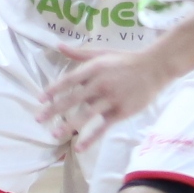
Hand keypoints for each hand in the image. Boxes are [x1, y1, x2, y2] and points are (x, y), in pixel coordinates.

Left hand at [41, 44, 169, 147]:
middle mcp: (100, 84)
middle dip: (54, 110)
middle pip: (73, 99)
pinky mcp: (121, 112)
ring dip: (69, 125)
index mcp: (94, 68)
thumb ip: (79, 54)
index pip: (69, 81)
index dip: (54, 90)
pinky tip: (80, 147)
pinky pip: (103, 127)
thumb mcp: (102, 53)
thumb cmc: (125, 60)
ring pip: (86, 115)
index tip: (40, 99)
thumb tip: (58, 46)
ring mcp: (111, 99)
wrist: (154, 68)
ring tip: (55, 135)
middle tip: (39, 119)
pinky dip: (91, 138)